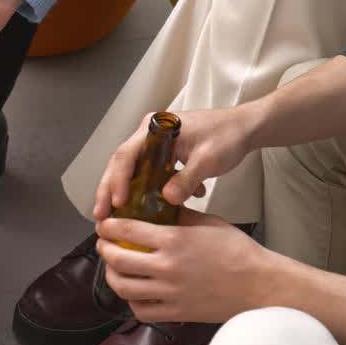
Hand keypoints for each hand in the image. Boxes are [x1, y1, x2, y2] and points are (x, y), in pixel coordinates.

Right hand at [93, 107, 260, 221]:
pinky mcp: (163, 154)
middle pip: (121, 163)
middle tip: (101, 214)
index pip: (127, 154)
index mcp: (156, 128)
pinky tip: (147, 210)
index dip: (119, 180)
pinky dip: (144, 192)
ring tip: (115, 216)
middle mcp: (149, 133)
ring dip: (124, 193)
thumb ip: (187, 180)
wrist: (244, 128)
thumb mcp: (208, 160)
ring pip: (131, 170)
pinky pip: (146, 173)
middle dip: (110, 190)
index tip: (118, 202)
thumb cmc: (227, 136)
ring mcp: (155, 143)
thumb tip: (168, 199)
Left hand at [95, 209, 270, 323]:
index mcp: (173, 240)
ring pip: (123, 288)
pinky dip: (133, 302)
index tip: (103, 225)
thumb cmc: (239, 252)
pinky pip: (141, 311)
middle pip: (117, 260)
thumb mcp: (208, 222)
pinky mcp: (176, 313)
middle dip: (104, 250)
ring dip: (112, 277)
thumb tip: (159, 207)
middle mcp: (166, 267)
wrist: (260, 285)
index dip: (108, 227)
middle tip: (104, 245)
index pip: (125, 230)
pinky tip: (135, 293)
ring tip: (114, 270)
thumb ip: (179, 216)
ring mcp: (169, 293)